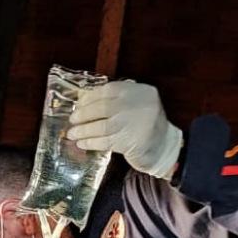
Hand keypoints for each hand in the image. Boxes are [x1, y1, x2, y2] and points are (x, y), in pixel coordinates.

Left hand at [67, 81, 183, 178]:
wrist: (164, 147)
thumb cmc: (146, 125)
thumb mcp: (137, 104)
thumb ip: (118, 99)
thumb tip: (85, 99)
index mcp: (141, 91)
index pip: (109, 90)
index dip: (90, 97)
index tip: (79, 104)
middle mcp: (139, 104)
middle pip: (103, 107)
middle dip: (84, 114)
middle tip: (73, 120)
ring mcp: (135, 123)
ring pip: (102, 125)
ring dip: (84, 130)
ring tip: (73, 134)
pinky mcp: (130, 142)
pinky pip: (105, 141)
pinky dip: (91, 142)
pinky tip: (82, 143)